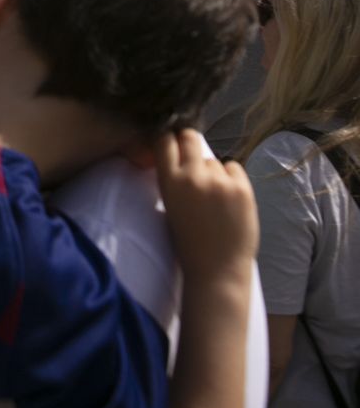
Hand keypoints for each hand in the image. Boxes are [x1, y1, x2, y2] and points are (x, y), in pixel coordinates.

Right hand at [156, 129, 257, 280]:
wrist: (217, 271)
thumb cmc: (190, 242)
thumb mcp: (171, 206)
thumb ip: (175, 178)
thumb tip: (183, 151)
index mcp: (169, 182)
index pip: (164, 140)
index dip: (169, 138)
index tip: (172, 142)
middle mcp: (193, 177)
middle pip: (189, 136)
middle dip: (189, 142)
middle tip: (194, 159)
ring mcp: (220, 182)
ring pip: (214, 160)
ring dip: (213, 171)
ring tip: (215, 198)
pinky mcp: (242, 188)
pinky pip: (234, 168)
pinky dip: (231, 179)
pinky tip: (229, 199)